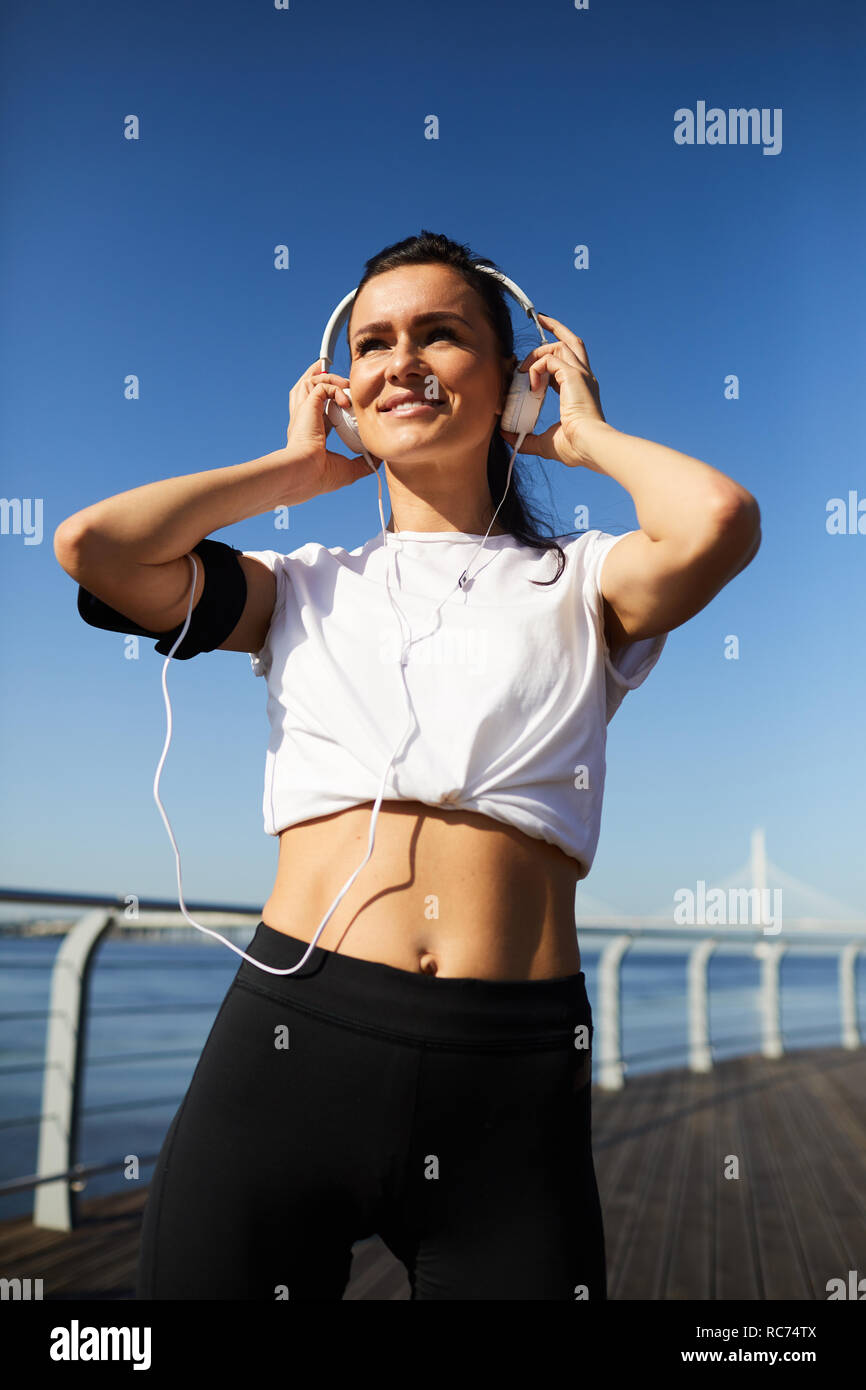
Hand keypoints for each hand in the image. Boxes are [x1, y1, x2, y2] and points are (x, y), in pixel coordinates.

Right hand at [284, 361, 380, 496]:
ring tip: (346, 384)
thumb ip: (363, 462)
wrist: (306, 474)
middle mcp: (304, 419)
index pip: (317, 409)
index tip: (346, 401)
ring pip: (310, 380)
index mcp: (311, 433)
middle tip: (335, 374)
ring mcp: (304, 411)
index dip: (330, 401)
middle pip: (306, 389)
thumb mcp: (348, 470)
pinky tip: (346, 402)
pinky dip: (335, 388)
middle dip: (318, 376)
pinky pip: (322, 384)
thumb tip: (378, 458)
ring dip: (329, 377)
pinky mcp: (307, 405)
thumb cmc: (320, 476)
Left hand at [499, 313, 606, 467]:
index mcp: (581, 390)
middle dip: (556, 327)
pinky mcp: (573, 375)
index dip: (549, 358)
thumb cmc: (574, 447)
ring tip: (521, 371)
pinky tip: (530, 386)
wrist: (589, 446)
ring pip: (559, 345)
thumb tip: (507, 437)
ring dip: (536, 354)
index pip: (567, 362)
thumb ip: (526, 439)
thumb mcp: (544, 443)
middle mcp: (584, 378)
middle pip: (572, 342)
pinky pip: (549, 359)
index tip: (531, 364)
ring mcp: (581, 374)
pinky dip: (535, 368)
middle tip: (541, 319)